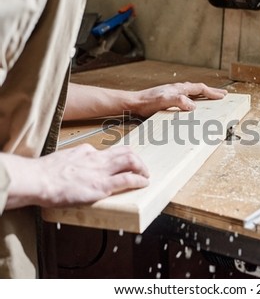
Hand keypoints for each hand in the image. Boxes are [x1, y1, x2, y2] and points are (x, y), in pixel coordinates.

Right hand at [2, 144, 148, 209]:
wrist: (37, 179)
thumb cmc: (43, 174)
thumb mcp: (61, 160)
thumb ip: (73, 161)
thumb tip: (74, 167)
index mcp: (86, 151)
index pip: (109, 151)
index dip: (120, 157)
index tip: (123, 163)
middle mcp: (96, 157)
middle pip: (125, 151)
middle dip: (137, 159)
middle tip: (142, 168)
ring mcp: (100, 171)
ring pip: (130, 161)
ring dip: (142, 168)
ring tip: (146, 175)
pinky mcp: (101, 185)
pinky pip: (127, 180)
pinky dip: (139, 180)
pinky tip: (143, 183)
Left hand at [130, 82, 226, 116]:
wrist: (134, 103)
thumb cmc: (147, 102)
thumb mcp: (164, 101)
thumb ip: (179, 101)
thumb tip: (193, 105)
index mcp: (179, 89)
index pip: (200, 88)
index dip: (212, 92)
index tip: (223, 95)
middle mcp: (177, 89)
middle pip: (198, 88)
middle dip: (211, 92)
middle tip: (222, 94)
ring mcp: (173, 92)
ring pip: (193, 91)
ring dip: (203, 94)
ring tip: (211, 97)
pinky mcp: (168, 98)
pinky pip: (186, 96)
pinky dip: (194, 98)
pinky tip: (192, 103)